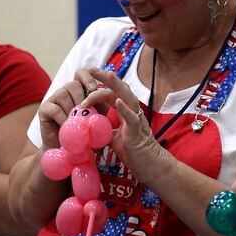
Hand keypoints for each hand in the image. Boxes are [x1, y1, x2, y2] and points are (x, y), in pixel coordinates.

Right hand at [36, 69, 99, 149]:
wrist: (67, 150)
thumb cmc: (84, 133)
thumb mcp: (96, 119)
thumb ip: (101, 107)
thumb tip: (108, 96)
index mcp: (79, 90)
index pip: (81, 73)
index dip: (87, 77)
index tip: (94, 88)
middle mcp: (65, 91)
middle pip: (73, 84)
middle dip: (82, 98)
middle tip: (86, 113)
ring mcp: (53, 99)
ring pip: (63, 94)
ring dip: (72, 109)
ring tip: (76, 122)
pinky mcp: (44, 108)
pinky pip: (55, 108)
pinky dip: (63, 118)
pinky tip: (67, 126)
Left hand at [85, 68, 167, 183]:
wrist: (150, 167)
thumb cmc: (133, 153)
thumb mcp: (113, 137)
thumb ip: (102, 128)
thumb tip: (85, 124)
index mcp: (125, 112)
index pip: (112, 93)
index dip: (100, 85)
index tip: (87, 78)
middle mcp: (133, 112)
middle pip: (120, 89)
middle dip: (106, 77)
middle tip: (92, 69)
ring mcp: (137, 121)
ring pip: (128, 98)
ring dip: (117, 86)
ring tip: (108, 75)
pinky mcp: (138, 132)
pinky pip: (133, 119)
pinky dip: (125, 109)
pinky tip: (117, 102)